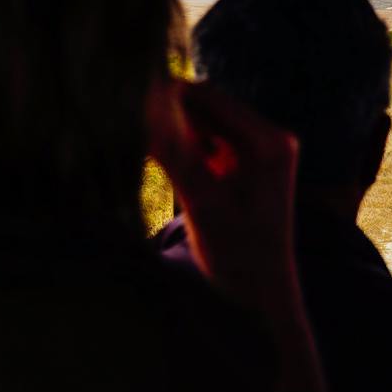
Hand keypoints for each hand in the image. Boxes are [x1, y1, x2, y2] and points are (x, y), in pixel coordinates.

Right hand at [151, 80, 326, 391]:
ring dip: (170, 128)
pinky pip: (206, 140)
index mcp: (269, 143)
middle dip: (166, 110)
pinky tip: (154, 158)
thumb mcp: (202, 205)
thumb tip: (144, 108)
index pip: (207, 98)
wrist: (263, 297)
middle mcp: (271, 138)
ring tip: (133, 139)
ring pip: (202, 121)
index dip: (163, 94)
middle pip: (206, 105)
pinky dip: (180, 145)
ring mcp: (260, 149)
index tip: (121, 100)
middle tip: (120, 120)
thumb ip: (175, 154)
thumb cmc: (239, 258)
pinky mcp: (246, 163)